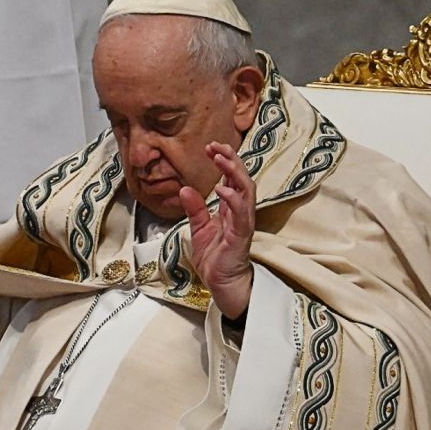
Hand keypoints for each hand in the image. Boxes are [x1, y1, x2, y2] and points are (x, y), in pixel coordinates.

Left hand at [179, 142, 254, 318]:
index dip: (224, 160)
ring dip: (234, 172)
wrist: (221, 284)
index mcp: (231, 208)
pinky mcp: (241, 235)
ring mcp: (243, 222)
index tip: (209, 147)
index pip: (232, 178)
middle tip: (216, 146)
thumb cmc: (214, 258)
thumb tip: (184, 188)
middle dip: (231, 159)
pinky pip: (241, 214)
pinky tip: (221, 188)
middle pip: (242, 178)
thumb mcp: (199, 228)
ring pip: (246, 190)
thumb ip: (194, 208)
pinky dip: (233, 199)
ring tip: (221, 158)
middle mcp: (240, 211)